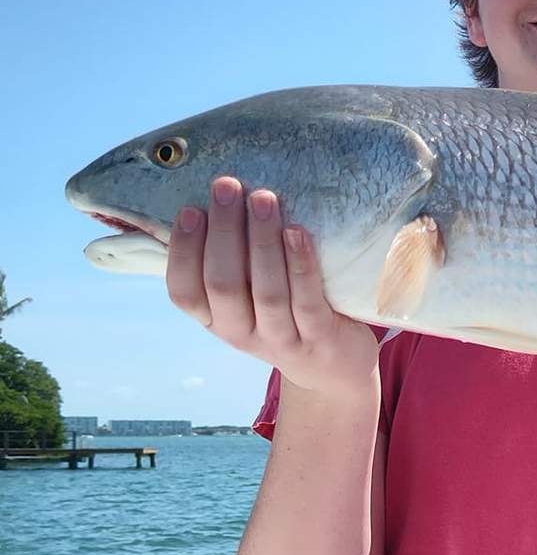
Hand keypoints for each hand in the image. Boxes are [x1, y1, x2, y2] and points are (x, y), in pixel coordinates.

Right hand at [166, 176, 379, 398]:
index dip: (183, 252)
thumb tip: (216, 199)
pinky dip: (300, 264)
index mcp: (216, 321)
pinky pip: (307, 301)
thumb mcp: (248, 298)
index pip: (184, 293)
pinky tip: (297, 232)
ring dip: (262, 241)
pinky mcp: (319, 339)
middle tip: (227, 186)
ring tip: (263, 198)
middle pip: (223, 285)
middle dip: (224, 231)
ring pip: (266, 292)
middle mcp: (241, 334)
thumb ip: (231, 261)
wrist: (334, 369)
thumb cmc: (286, 315)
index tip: (191, 209)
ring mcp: (281, 340)